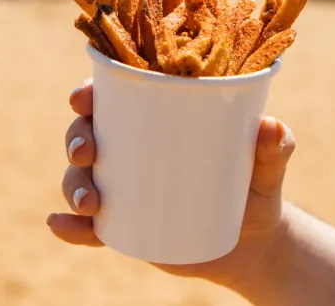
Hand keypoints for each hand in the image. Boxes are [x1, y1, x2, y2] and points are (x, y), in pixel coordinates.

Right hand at [47, 78, 295, 286]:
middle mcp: (132, 147)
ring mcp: (123, 187)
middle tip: (88, 153)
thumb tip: (271, 127)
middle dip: (75, 138)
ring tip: (90, 203)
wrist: (253, 244)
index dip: (90, 90)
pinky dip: (71, 227)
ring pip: (80, 177)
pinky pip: (88, 226)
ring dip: (72, 185)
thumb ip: (275, 148)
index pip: (116, 95)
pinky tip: (60, 227)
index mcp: (159, 118)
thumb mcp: (267, 167)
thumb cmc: (255, 188)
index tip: (84, 97)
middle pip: (86, 131)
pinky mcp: (122, 224)